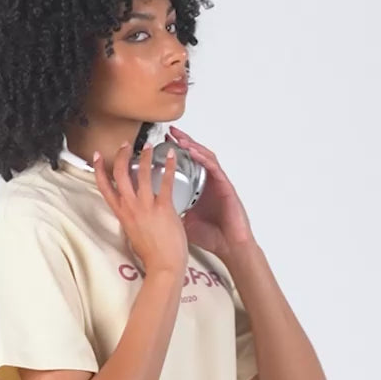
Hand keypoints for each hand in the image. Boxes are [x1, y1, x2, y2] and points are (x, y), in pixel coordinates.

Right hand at [92, 141, 187, 276]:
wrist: (164, 266)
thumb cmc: (152, 255)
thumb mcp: (134, 235)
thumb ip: (133, 220)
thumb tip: (135, 213)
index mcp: (122, 214)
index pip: (104, 187)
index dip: (98, 169)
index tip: (96, 156)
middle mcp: (131, 207)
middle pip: (119, 174)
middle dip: (121, 155)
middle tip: (126, 144)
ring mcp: (146, 207)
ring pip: (141, 173)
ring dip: (145, 155)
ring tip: (150, 145)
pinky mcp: (163, 207)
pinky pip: (165, 181)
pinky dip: (169, 166)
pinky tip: (173, 156)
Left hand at [166, 125, 254, 258]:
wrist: (230, 247)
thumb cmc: (212, 236)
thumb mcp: (184, 223)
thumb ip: (170, 214)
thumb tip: (150, 213)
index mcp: (196, 190)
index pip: (184, 166)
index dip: (172, 154)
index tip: (159, 145)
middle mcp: (206, 183)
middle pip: (194, 157)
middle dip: (182, 142)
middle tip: (170, 132)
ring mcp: (216, 183)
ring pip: (204, 157)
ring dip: (192, 145)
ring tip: (180, 137)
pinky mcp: (225, 187)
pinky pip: (214, 168)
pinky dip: (204, 158)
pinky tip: (194, 152)